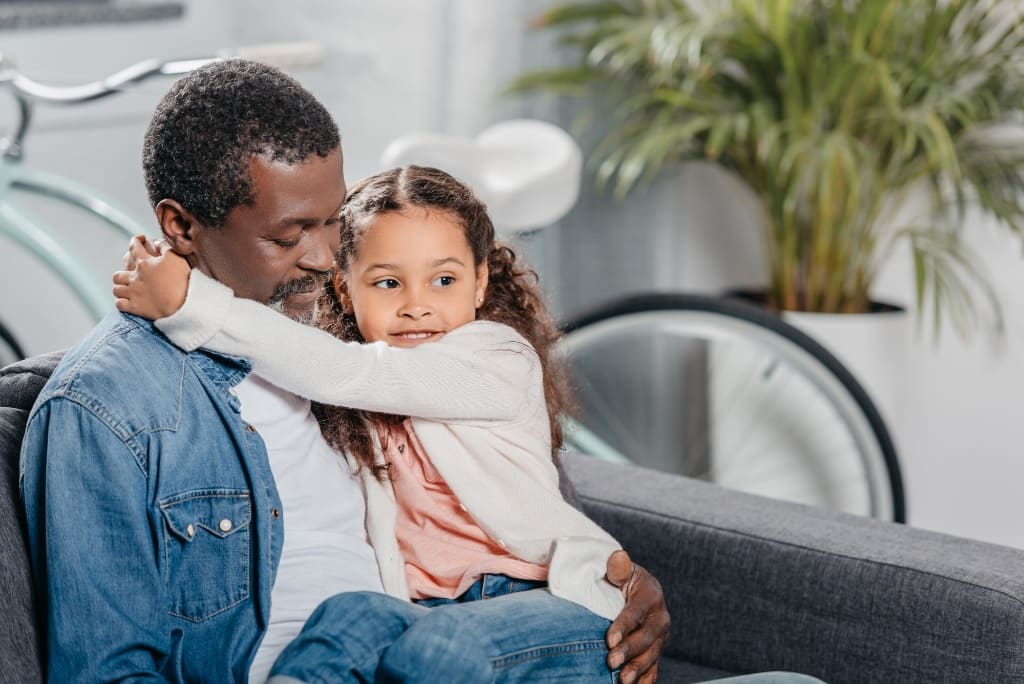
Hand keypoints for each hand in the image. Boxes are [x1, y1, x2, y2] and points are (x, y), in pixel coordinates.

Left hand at [112, 235, 190, 319]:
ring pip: (117, 290)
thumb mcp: (176, 257)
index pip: (134, 248)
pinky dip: (121, 302)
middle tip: (129, 274)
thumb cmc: (181, 279)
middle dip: (121, 274)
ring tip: (126, 289)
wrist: (182, 303)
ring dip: (120, 288)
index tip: (139, 239)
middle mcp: (134, 278)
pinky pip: (120, 304)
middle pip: (118, 275)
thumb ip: (166, 247)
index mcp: (144, 264)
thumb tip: (158, 242)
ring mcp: (133, 294)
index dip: (135, 241)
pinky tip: (127, 301)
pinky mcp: (135, 308)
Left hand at [605, 550, 669, 683]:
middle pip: (646, 637)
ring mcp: (660, 637)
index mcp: (651, 595)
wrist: (638, 592)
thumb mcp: (622, 570)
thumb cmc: (624, 580)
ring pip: (651, 655)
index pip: (636, 612)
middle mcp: (660, 618)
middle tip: (611, 660)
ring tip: (623, 679)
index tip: (609, 638)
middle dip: (629, 650)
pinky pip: (654, 667)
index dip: (623, 625)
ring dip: (637, 668)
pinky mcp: (656, 650)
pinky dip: (647, 679)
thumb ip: (618, 566)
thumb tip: (617, 557)